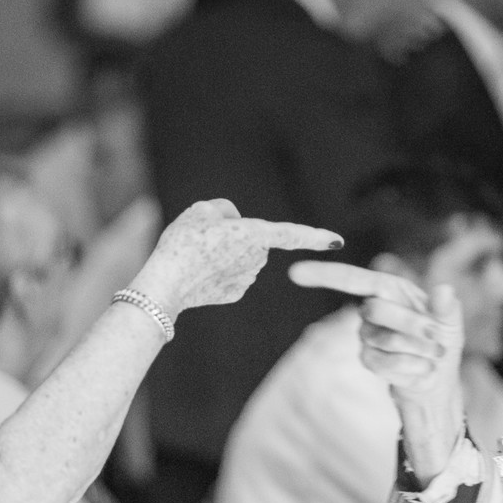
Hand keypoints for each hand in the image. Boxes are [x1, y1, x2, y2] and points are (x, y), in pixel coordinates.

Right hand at [132, 199, 341, 314]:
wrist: (165, 285)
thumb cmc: (182, 244)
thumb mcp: (199, 210)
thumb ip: (224, 209)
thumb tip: (233, 222)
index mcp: (253, 235)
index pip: (292, 234)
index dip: (315, 236)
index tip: (337, 242)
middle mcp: (257, 258)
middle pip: (254, 239)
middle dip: (237, 235)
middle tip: (203, 236)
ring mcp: (247, 278)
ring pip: (243, 257)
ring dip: (226, 253)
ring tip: (197, 256)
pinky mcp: (235, 293)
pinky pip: (233, 275)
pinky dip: (219, 272)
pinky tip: (200, 274)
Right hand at [288, 261, 461, 397]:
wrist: (436, 379)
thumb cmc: (442, 341)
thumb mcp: (452, 323)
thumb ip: (447, 308)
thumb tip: (445, 289)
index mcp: (391, 289)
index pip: (352, 280)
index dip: (324, 274)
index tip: (295, 272)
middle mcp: (374, 309)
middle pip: (373, 309)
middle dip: (410, 325)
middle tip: (437, 338)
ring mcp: (367, 335)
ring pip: (381, 340)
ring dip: (415, 350)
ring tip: (433, 355)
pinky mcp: (367, 359)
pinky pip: (382, 363)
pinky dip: (408, 368)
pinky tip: (419, 369)